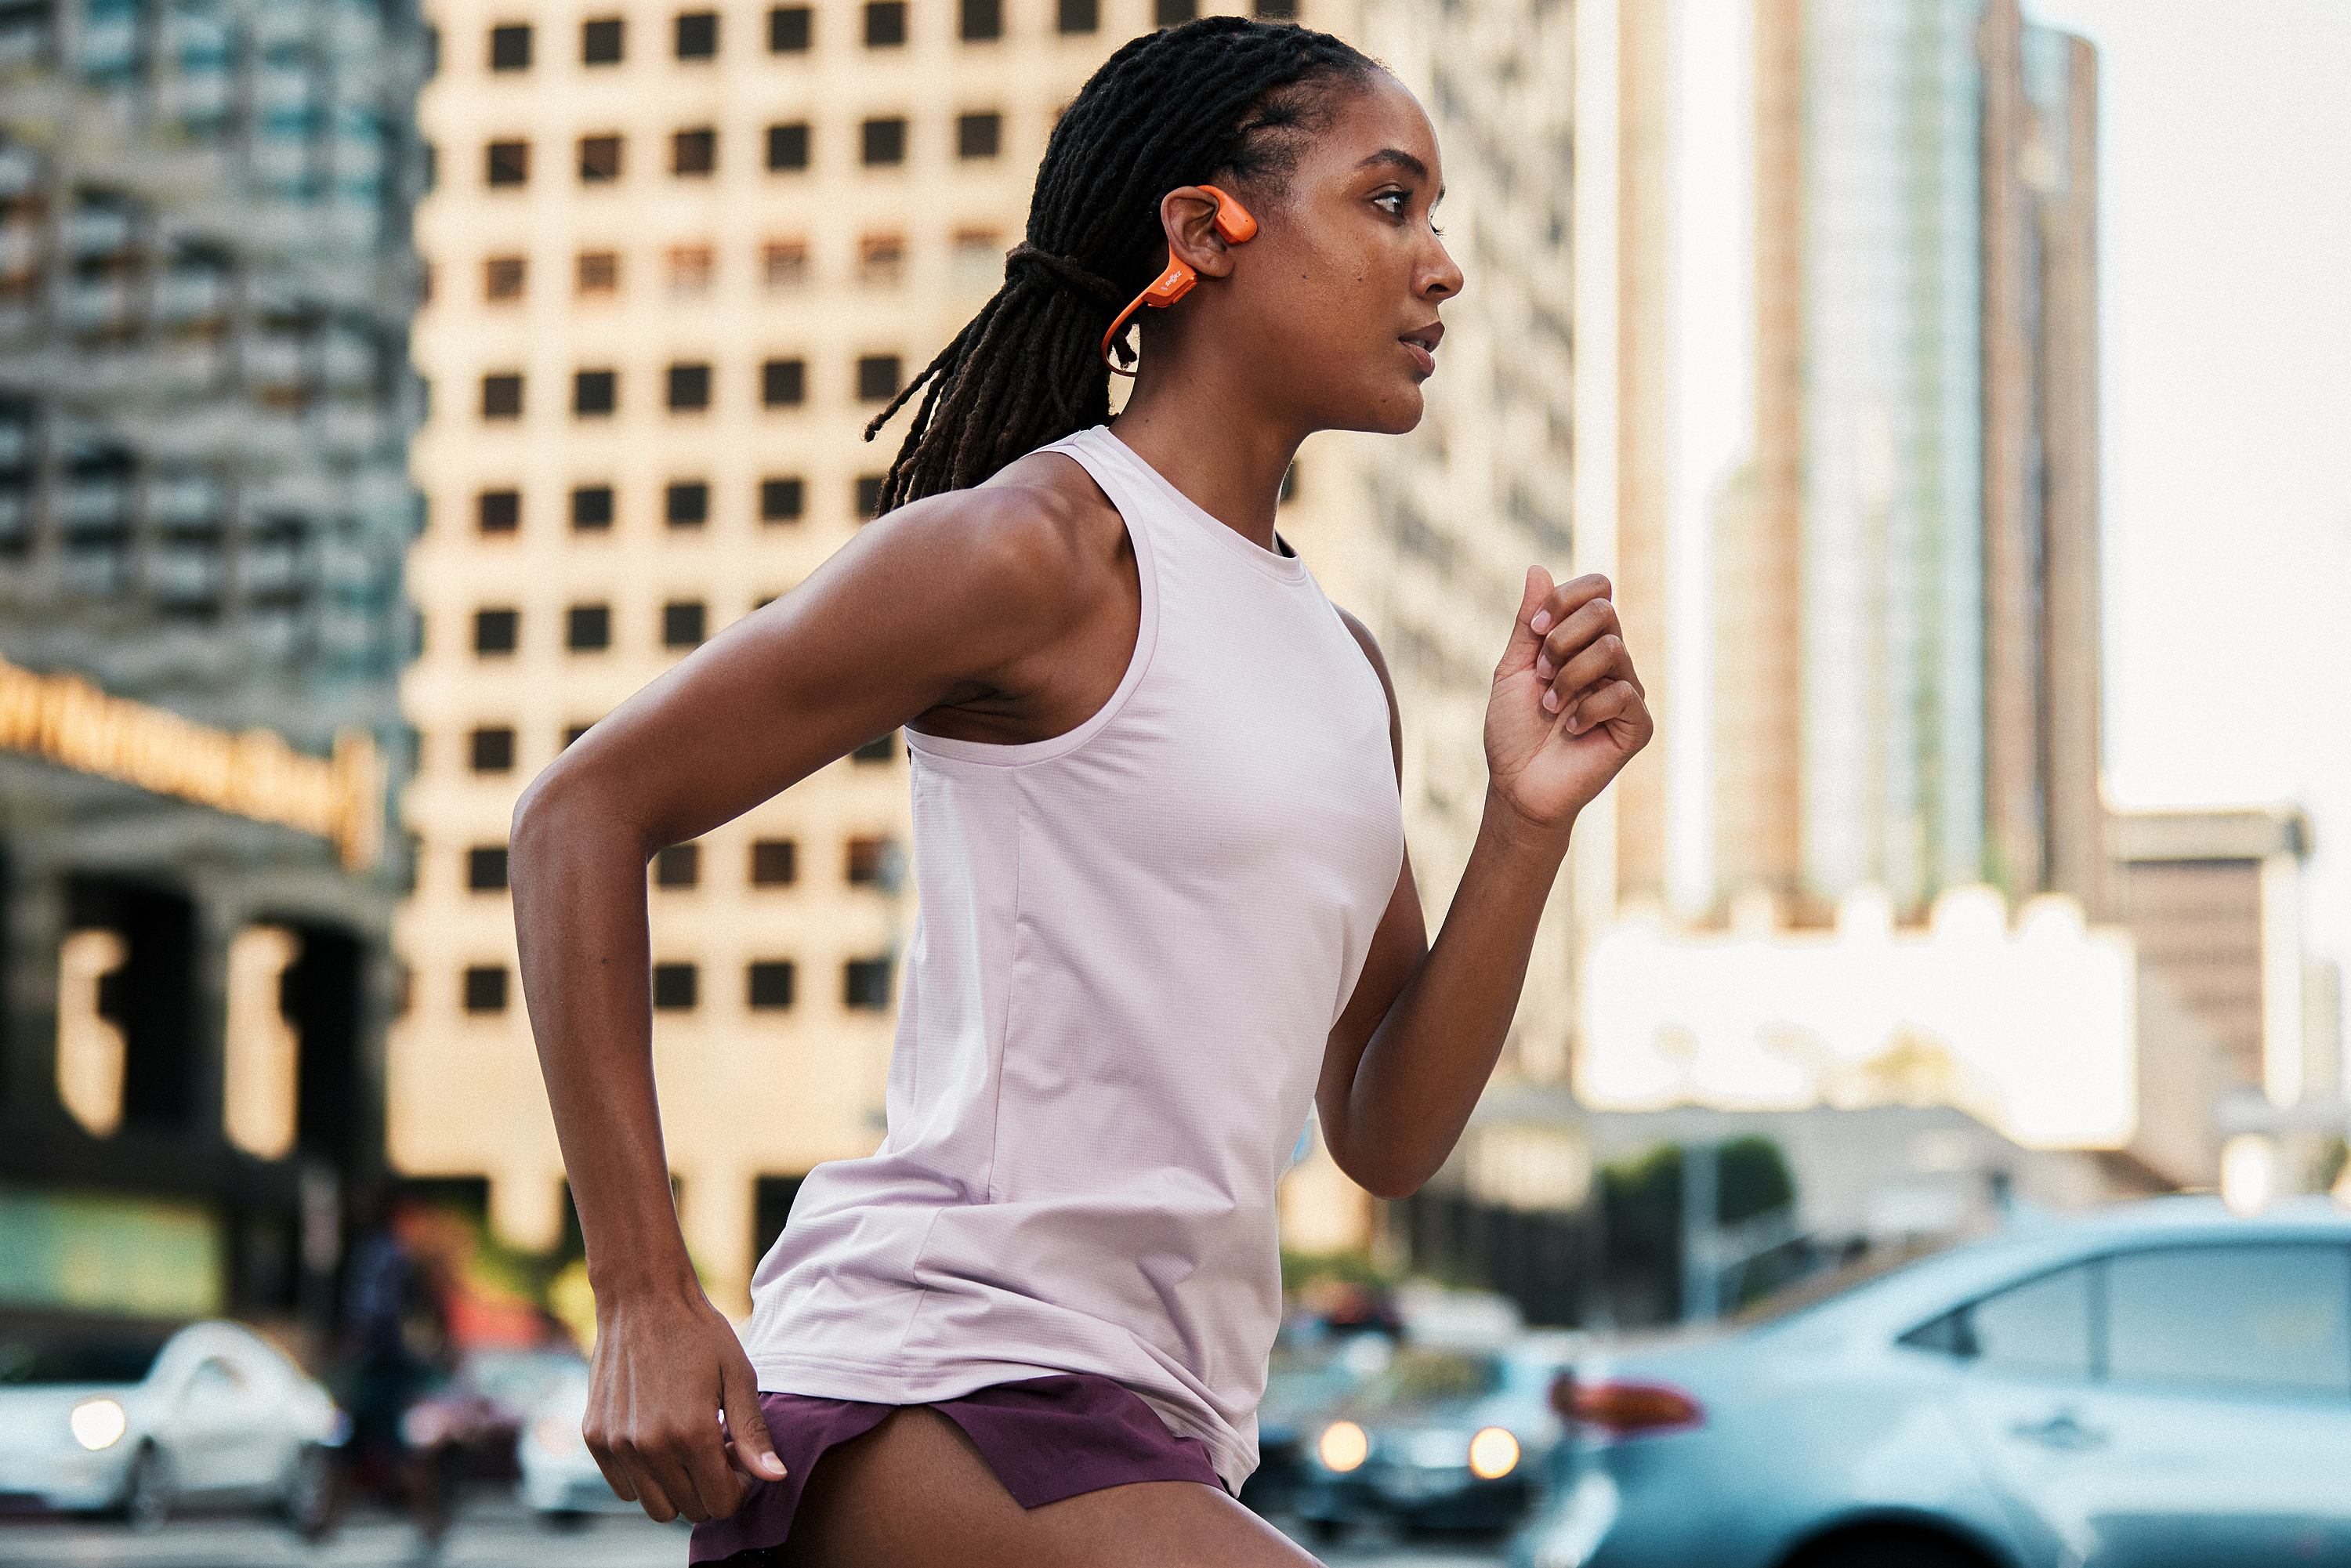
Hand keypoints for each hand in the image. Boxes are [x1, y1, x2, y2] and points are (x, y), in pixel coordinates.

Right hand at [580, 1284, 785, 1522]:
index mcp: (692, 1433)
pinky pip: (624, 1488)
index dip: (738, 1486)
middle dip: (711, 1486)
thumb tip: (774, 1477)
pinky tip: (659, 1439)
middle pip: (691, 1509)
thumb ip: (753, 1433)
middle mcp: (650, 1446)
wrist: (643, 1298)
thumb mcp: (738, 1376)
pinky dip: (645, 1477)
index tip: (738, 1455)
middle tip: (717, 1447)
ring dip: (678, 1488)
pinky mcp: (595, 1437)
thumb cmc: (698, 1333)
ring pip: (656, 1507)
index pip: (721, 1503)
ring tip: (688, 1446)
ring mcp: (618, 1444)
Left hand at [1484, 567, 1652, 833]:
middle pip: (1605, 611)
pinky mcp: (1638, 725)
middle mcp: (1612, 662)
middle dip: (1561, 640)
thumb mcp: (1513, 669)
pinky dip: (1586, 709)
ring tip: (1551, 706)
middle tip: (1541, 676)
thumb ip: (1529, 623)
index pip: (1597, 590)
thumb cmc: (1513, 731)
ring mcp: (1628, 693)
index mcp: (1584, 644)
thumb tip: (1538, 568)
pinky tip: (1571, 729)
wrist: (1517, 786)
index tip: (1535, 631)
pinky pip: (1622, 693)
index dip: (1565, 599)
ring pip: (1612, 649)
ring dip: (1569, 676)